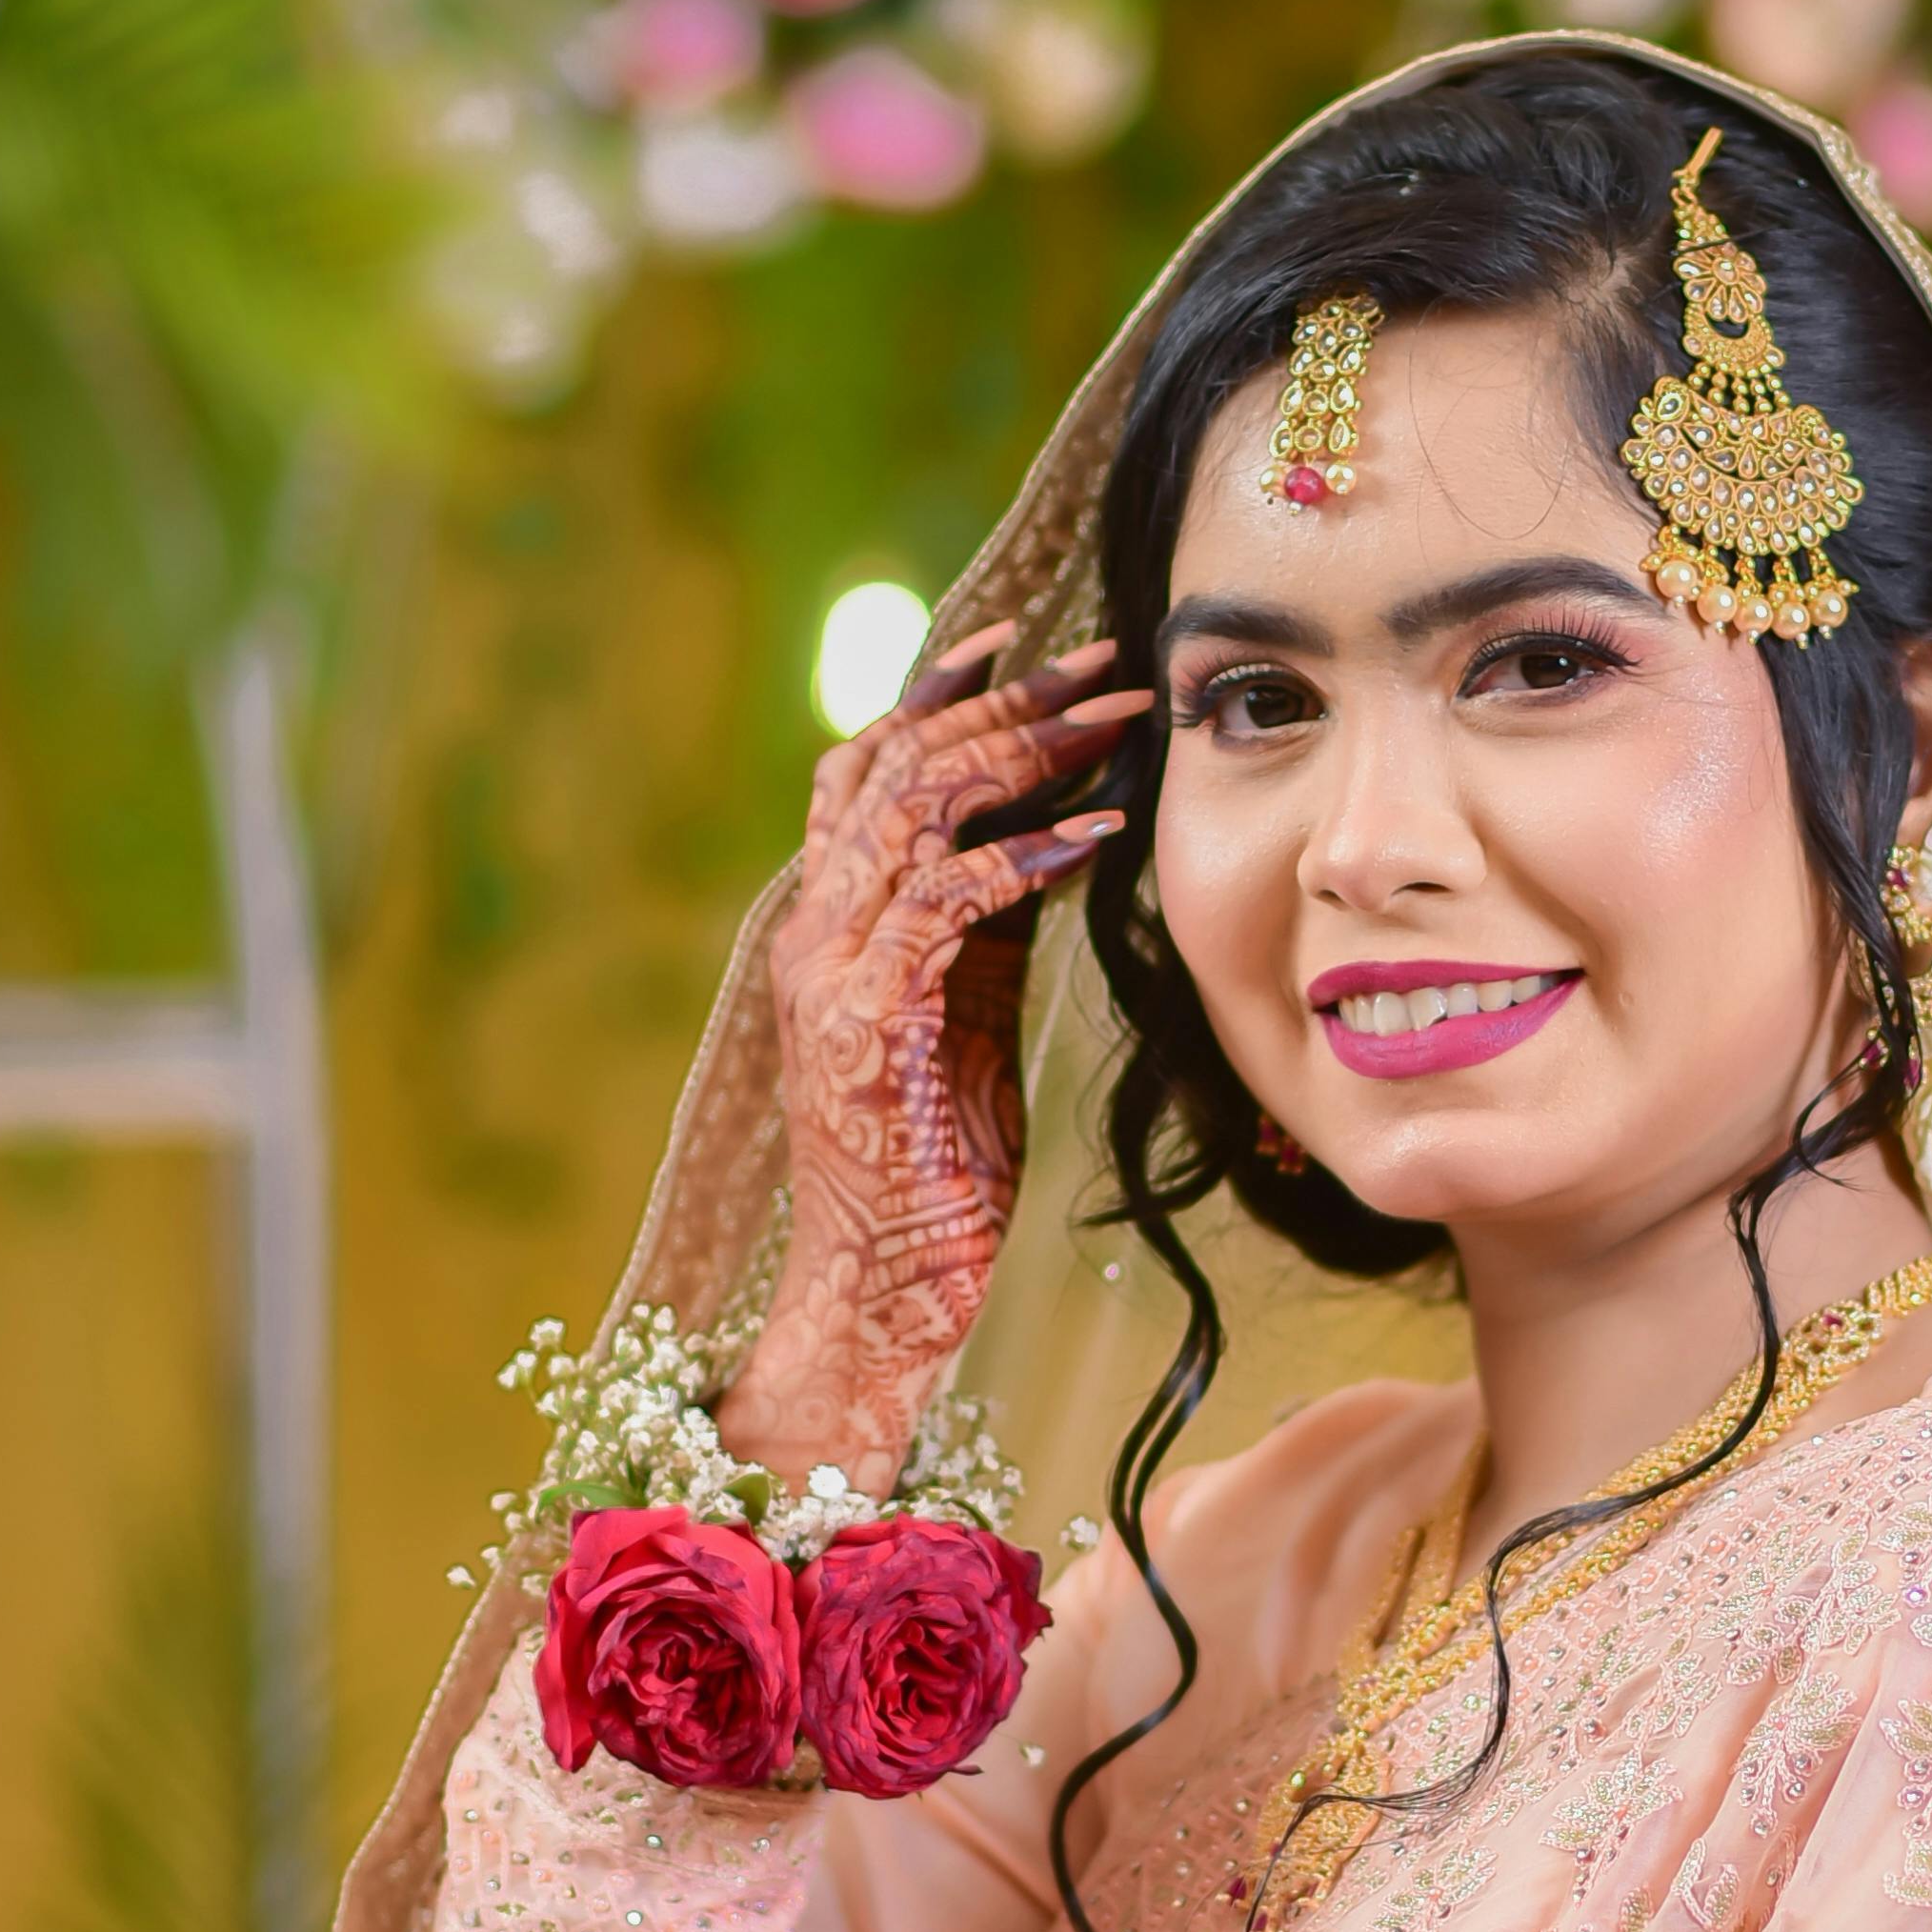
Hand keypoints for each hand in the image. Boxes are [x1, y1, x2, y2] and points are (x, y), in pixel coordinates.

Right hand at [726, 632, 1143, 1489]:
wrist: (882, 1290)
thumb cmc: (936, 1166)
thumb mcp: (965, 1018)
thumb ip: (983, 928)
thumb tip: (1053, 832)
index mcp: (829, 923)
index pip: (864, 767)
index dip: (936, 694)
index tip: (1019, 641)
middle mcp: (816, 930)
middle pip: (898, 764)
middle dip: (1006, 701)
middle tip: (1104, 661)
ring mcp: (832, 972)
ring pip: (916, 808)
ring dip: (1025, 753)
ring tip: (1115, 721)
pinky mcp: (873, 1020)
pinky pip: (950, 900)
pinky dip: (1028, 853)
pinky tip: (1100, 833)